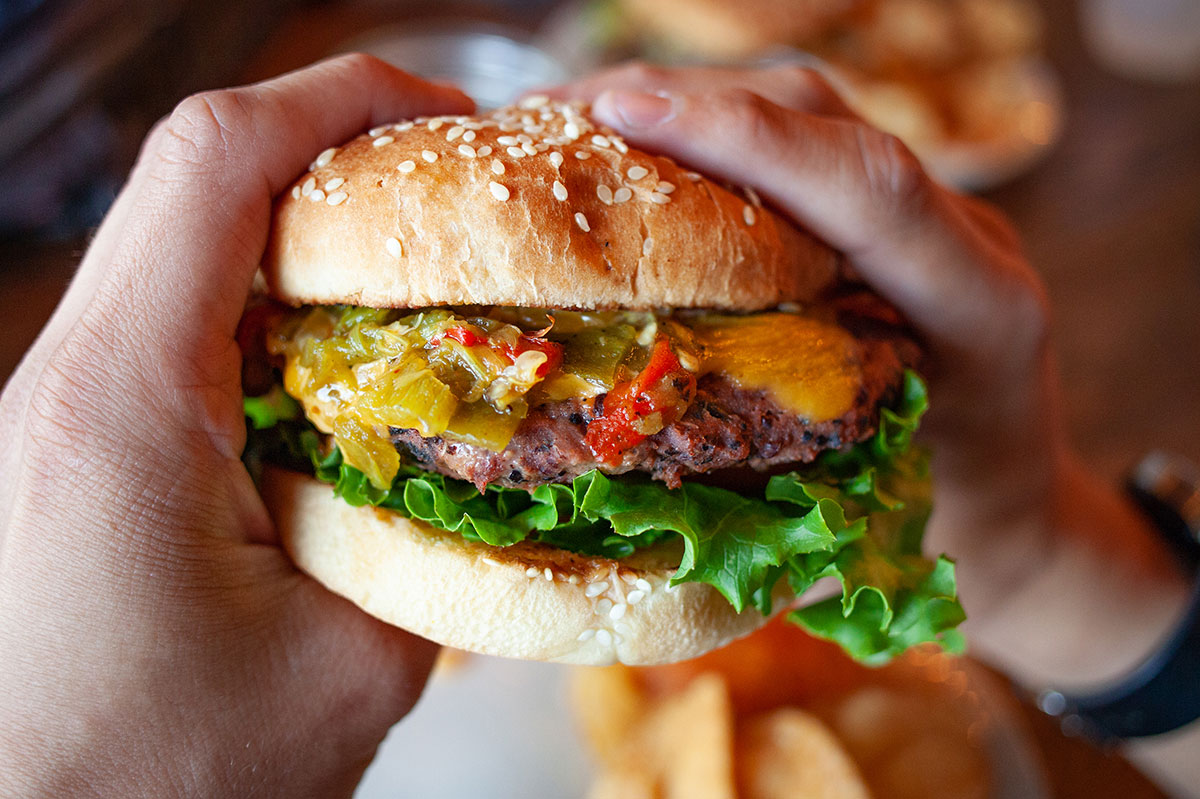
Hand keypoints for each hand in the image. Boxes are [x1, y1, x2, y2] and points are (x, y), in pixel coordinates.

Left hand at [0, 55, 470, 796]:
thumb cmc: (138, 781)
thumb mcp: (343, 672)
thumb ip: (442, 554)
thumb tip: (509, 486)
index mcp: (126, 402)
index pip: (216, 160)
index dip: (343, 99)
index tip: (451, 115)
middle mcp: (70, 382)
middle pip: (200, 188)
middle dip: (342, 166)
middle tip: (457, 204)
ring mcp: (60, 414)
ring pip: (186, 258)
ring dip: (309, 252)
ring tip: (418, 293)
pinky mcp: (72, 452)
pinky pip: (173, 336)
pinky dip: (271, 325)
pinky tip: (345, 386)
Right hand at [550, 64, 1188, 683]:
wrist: (1023, 511)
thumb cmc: (946, 538)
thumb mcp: (858, 530)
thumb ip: (753, 498)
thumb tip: (596, 474)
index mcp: (977, 310)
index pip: (867, 186)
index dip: (744, 139)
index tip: (620, 113)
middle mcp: (968, 240)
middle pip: (826, 119)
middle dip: (688, 99)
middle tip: (556, 111)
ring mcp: (940, 217)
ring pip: (812, 115)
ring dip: (692, 102)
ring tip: (575, 118)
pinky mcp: (905, 215)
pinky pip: (809, 144)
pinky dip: (718, 134)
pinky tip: (640, 146)